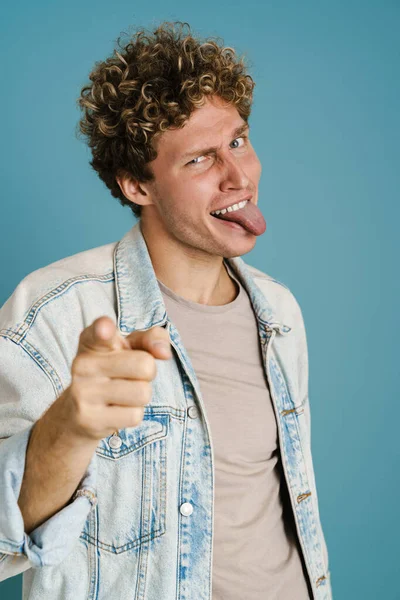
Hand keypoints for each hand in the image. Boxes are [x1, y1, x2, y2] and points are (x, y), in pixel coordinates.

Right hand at [59, 316, 171, 441]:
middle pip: (144, 365)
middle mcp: (83, 364)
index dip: (104, 329)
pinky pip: (134, 416)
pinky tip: (114, 410)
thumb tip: (164, 352)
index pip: (100, 331)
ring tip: (122, 394)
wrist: (77, 412)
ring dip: (141, 396)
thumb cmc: (113, 371)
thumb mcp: (130, 348)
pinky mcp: (88, 419)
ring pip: (142, 393)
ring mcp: (83, 392)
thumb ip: (152, 338)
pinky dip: (132, 414)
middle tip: (131, 376)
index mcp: (92, 342)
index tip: (105, 329)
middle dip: (148, 373)